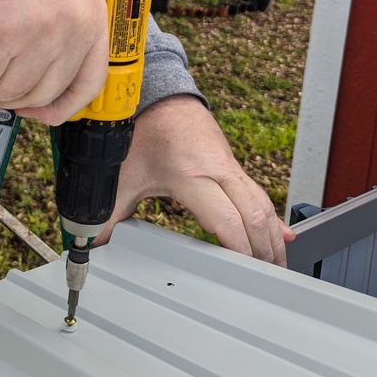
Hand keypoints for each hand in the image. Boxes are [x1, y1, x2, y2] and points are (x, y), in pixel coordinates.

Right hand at [0, 0, 108, 124]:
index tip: (37, 109)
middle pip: (37, 94)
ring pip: (0, 92)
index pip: (88, 82)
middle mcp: (69, 28)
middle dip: (4, 88)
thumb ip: (61, 24)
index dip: (59, 104)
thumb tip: (40, 72)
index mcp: (89, 13)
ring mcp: (34, 37)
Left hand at [96, 95, 294, 264]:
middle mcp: (216, 168)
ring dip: (271, 237)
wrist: (160, 94)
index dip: (238, 248)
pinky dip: (272, 217)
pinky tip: (283, 236)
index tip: (244, 273)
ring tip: (278, 268)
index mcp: (190, 173)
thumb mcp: (123, 173)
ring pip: (261, 203)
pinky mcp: (232, 163)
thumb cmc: (143, 129)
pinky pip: (258, 192)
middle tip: (269, 282)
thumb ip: (109, 211)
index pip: (225, 217)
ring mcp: (229, 164)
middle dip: (263, 250)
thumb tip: (92, 244)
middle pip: (253, 213)